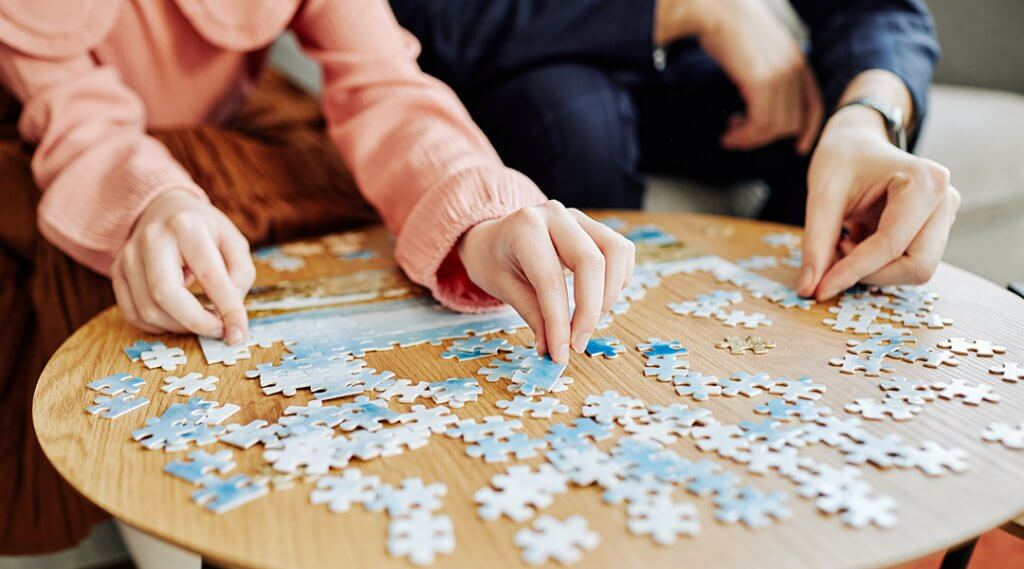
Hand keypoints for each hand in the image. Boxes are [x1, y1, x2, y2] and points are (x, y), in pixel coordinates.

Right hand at [112, 189, 255, 343]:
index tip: (239, 334)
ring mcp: (128, 255)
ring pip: (148, 309)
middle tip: (218, 331)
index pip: (209, 275)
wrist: (166, 209)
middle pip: (165, 295)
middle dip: (196, 323)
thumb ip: (240, 276)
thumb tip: (229, 315)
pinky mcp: (117, 272)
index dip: (227, 310)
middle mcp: (152, 238)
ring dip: (179, 327)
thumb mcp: (235, 243)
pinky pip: (133, 313)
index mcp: (188, 227)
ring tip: (201, 321)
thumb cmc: (206, 231)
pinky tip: (177, 319)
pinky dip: (158, 326)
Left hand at [457, 201, 635, 363]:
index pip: (551, 280)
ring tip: (590, 319)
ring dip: (610, 294)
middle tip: (578, 343)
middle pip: (591, 263)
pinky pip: (621, 250)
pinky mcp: (594, 226)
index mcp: (525, 227)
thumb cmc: (494, 261)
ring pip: (615, 252)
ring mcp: (579, 217)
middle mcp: (555, 215)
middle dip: (590, 311)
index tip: (562, 354)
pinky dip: (618, 279)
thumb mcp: (503, 288)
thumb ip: (533, 316)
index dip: (560, 322)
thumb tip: (554, 350)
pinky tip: (600, 298)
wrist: (492, 236)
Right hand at [655, 0, 822, 153]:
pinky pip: (760, 123)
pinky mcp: (762, 82)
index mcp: (798, 61)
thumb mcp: (759, 52)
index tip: (799, 147)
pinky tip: (729, 132)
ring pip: (775, 127)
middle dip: (765, 138)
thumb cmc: (729, 29)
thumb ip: (768, 71)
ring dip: (750, 139)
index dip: (809, 129)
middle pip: (792, 122)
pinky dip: (744, 135)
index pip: (814, 104)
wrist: (716, 10)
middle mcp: (795, 69)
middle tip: (739, 136)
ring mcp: (781, 75)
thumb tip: (759, 96)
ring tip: (730, 135)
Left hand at [798, 106, 960, 299]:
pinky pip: (907, 265)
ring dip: (873, 269)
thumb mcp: (821, 195)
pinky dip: (876, 265)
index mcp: (925, 182)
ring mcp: (944, 217)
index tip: (820, 290)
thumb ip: (816, 243)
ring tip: (844, 242)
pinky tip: (855, 241)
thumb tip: (808, 289)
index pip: (891, 244)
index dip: (853, 271)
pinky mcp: (934, 231)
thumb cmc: (842, 160)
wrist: (856, 144)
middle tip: (833, 256)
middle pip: (916, 266)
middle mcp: (945, 200)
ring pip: (914, 270)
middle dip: (870, 273)